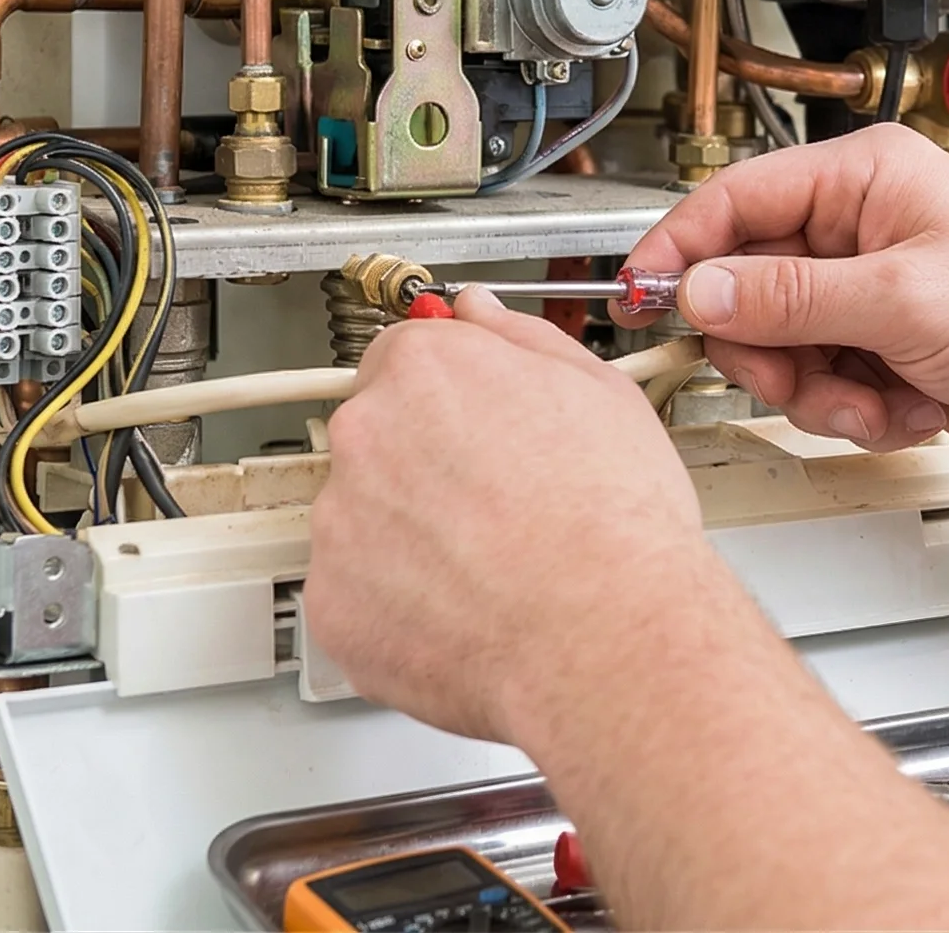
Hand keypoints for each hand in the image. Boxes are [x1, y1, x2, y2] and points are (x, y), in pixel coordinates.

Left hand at [304, 289, 720, 743]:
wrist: (606, 635)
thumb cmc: (615, 522)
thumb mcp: (601, 391)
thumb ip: (521, 338)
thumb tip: (480, 314)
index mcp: (424, 369)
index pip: (404, 358)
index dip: (449, 397)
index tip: (474, 426)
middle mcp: (366, 436)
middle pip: (378, 438)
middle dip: (426, 467)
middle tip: (496, 506)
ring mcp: (340, 524)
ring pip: (364, 519)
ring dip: (408, 538)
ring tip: (489, 567)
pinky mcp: (333, 605)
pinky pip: (356, 595)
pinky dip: (397, 606)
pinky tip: (464, 610)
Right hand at [622, 124, 948, 460]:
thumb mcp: (901, 298)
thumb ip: (789, 297)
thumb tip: (702, 291)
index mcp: (860, 179)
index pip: (733, 201)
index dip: (681, 251)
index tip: (641, 297)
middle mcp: (858, 229)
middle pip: (746, 289)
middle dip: (770, 349)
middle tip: (800, 374)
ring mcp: (871, 293)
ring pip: (782, 350)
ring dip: (821, 392)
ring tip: (878, 398)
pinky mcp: (886, 349)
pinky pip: (825, 386)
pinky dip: (857, 411)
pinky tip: (910, 407)